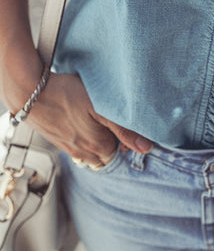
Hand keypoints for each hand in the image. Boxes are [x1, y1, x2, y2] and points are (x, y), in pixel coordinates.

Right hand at [26, 73, 151, 168]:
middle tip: (113, 123)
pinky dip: (83, 140)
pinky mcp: (56, 141)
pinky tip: (82, 122)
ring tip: (98, 123)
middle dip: (113, 144)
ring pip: (90, 154)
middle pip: (105, 157)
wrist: (30, 93)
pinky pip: (76, 148)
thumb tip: (146, 148)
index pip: (120, 152)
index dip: (126, 139)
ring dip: (98, 143)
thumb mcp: (100, 108)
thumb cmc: (67, 94)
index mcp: (97, 146)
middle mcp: (83, 152)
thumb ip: (123, 128)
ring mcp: (67, 148)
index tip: (124, 123)